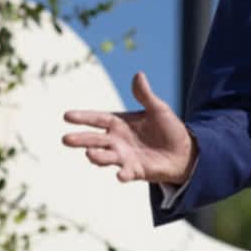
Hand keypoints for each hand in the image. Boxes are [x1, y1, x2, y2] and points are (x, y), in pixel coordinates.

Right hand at [62, 72, 195, 184]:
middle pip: (94, 140)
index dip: (83, 117)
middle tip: (66, 139)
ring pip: (105, 157)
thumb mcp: (158, 109)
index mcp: (119, 124)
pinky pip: (126, 173)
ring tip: (89, 154)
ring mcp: (124, 157)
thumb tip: (139, 74)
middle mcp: (116, 141)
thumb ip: (145, 95)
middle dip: (80, 140)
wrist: (184, 152)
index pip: (97, 119)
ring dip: (97, 157)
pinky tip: (120, 175)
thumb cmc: (168, 128)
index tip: (66, 115)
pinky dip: (122, 174)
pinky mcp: (135, 171)